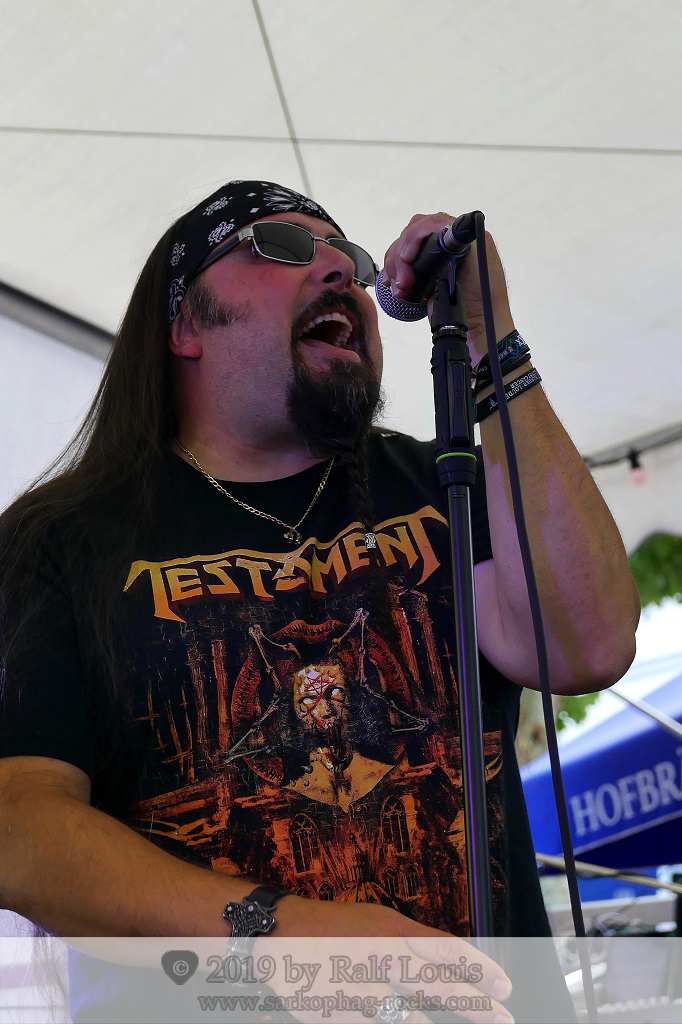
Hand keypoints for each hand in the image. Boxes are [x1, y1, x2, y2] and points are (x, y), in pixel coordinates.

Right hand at [247, 898, 513, 1023]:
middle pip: (435, 981)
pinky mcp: (338, 1011)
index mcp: (391, 928)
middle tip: (504, 1017)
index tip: (505, 987)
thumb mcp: (378, 923)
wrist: (277, 930)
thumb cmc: (336, 928)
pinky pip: (376, 1022)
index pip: (444, 948)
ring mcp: (358, 985)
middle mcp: (379, 954)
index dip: (478, 968)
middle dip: (474, 1004)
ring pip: (406, 1014)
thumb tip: (453, 965)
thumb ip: (413, 945)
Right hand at [382, 213, 515, 359]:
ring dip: (395, 266)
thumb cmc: (485, 297)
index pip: (430, 222)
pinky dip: (392, 271)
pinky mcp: (422, 273)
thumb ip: (464, 241)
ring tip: (401, 288)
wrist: (478, 327)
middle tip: (405, 280)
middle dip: (402, 256)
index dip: (415, 236)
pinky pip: (400, 263)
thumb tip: (446, 228)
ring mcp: (432, 258)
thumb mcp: (480, 261)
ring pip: (402, 248)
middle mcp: (444, 243)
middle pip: (412, 233)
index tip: (409, 257)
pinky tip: (393, 284)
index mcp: (460, 237)